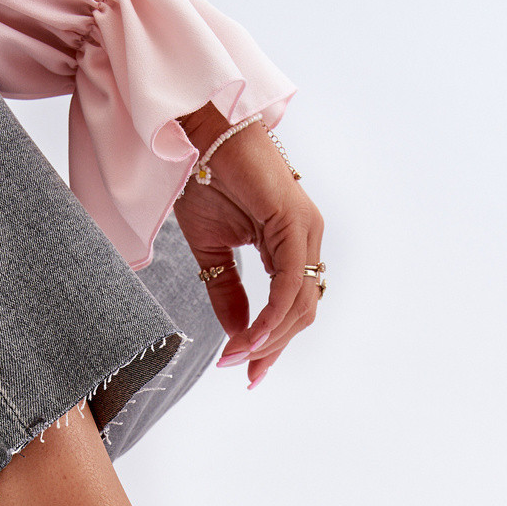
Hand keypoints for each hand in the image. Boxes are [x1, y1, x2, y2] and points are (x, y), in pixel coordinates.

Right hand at [173, 101, 323, 386]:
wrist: (199, 134)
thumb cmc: (204, 178)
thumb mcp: (212, 251)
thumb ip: (227, 293)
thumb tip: (238, 335)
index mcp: (291, 244)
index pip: (291, 307)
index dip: (272, 342)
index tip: (248, 371)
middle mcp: (307, 238)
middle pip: (300, 312)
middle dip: (272, 348)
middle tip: (242, 371)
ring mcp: (306, 229)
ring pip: (299, 303)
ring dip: (269, 337)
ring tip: (238, 356)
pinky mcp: (296, 221)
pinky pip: (289, 282)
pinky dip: (273, 314)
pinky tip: (253, 336)